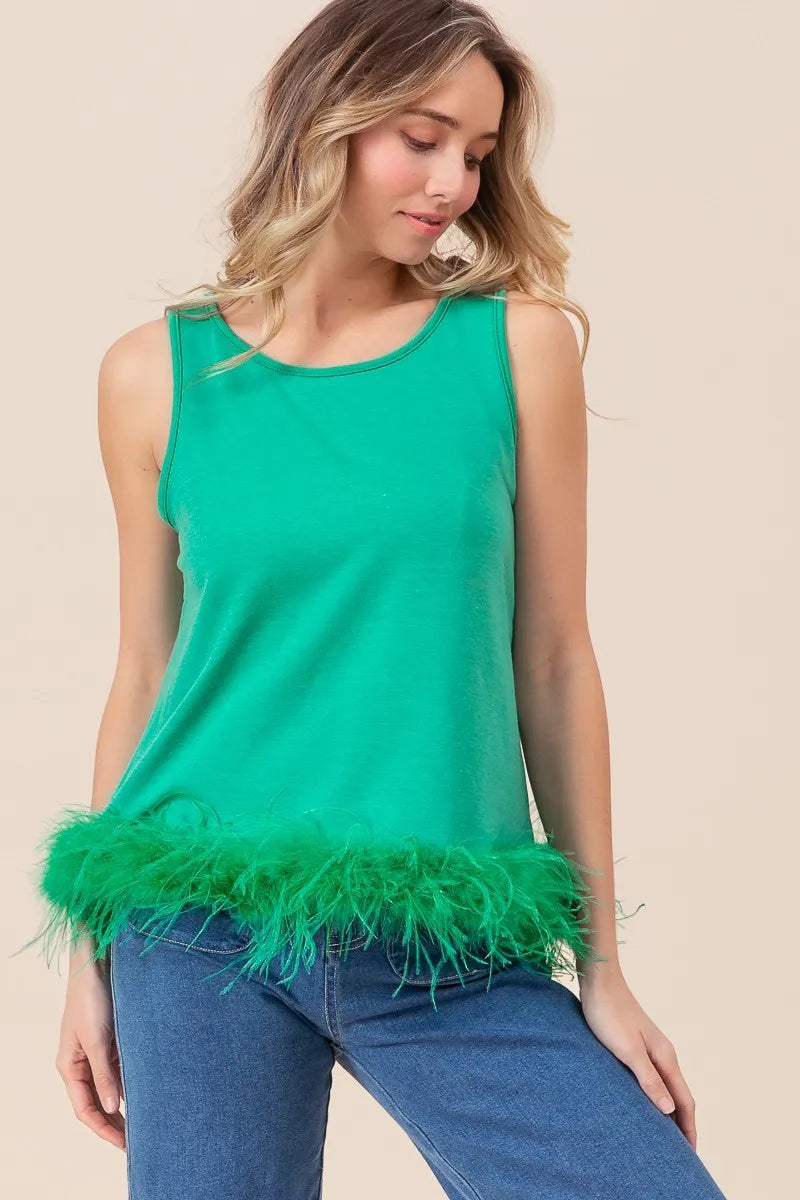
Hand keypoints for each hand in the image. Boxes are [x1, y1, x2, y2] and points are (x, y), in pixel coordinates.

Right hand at [55, 948, 125, 1150]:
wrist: (98, 963)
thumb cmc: (92, 998)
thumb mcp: (97, 1039)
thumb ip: (104, 1074)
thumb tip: (113, 1107)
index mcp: (69, 1066)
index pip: (85, 1109)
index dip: (104, 1129)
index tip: (125, 1144)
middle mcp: (81, 1063)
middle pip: (96, 1103)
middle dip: (114, 1123)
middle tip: (138, 1141)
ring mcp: (96, 1053)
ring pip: (109, 1088)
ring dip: (124, 1105)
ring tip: (145, 1123)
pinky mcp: (110, 1041)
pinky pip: (119, 1070)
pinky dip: (131, 1083)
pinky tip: (146, 1093)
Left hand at [578, 970, 697, 1149]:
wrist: (598, 981)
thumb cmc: (609, 1013)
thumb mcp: (628, 1050)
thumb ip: (649, 1079)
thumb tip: (670, 1110)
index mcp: (666, 1057)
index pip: (684, 1101)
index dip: (689, 1129)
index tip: (690, 1155)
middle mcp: (663, 1053)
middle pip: (679, 1096)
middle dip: (682, 1125)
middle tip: (679, 1153)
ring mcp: (651, 1048)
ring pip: (666, 1086)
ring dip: (669, 1111)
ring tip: (664, 1135)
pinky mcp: (636, 1043)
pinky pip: (653, 1077)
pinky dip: (655, 1095)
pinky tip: (643, 1102)